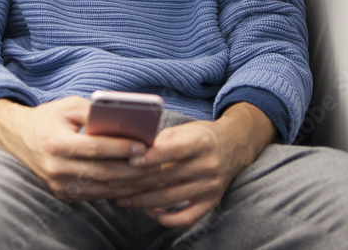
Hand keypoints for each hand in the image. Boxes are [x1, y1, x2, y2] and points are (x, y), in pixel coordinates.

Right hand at [0, 98, 161, 200]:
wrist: (17, 137)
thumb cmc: (48, 117)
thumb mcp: (68, 106)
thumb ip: (94, 112)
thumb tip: (126, 122)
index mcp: (56, 142)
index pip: (95, 148)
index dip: (121, 148)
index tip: (145, 146)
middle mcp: (55, 166)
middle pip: (103, 172)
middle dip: (133, 169)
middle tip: (157, 164)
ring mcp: (58, 184)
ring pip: (102, 188)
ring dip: (129, 184)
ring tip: (151, 175)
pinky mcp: (61, 193)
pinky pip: (94, 195)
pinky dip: (116, 191)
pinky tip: (134, 184)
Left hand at [113, 103, 274, 226]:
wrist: (234, 145)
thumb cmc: (200, 135)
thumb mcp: (184, 129)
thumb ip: (160, 139)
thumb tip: (129, 149)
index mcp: (201, 142)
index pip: (172, 150)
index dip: (150, 157)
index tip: (128, 160)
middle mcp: (208, 165)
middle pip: (166, 177)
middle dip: (135, 181)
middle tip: (112, 182)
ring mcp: (211, 186)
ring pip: (171, 198)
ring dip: (143, 201)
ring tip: (122, 199)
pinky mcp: (212, 202)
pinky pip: (187, 217)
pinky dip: (167, 218)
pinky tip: (150, 213)